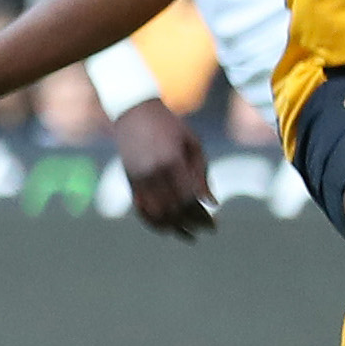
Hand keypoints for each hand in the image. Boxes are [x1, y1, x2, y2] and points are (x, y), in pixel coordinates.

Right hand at [113, 99, 215, 238]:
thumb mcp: (192, 143)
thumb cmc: (169, 125)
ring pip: (156, 214)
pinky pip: (141, 209)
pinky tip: (168, 228)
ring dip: (173, 227)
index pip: (188, 199)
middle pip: (173, 210)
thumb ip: (201, 173)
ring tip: (190, 234)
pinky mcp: (130, 181)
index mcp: (171, 160)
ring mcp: (138, 177)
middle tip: (207, 230)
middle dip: (192, 224)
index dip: (202, 215)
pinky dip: (154, 222)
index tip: (215, 223)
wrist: (134, 111)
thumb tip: (212, 203)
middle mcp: (152, 172)